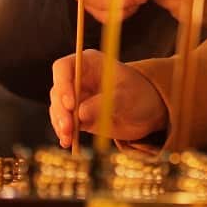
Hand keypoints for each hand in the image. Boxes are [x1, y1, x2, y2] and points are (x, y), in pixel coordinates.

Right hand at [49, 48, 168, 147]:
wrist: (148, 112)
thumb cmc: (140, 94)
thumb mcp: (127, 95)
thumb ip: (104, 102)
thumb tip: (80, 113)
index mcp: (90, 63)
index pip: (64, 68)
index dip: (63, 84)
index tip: (70, 104)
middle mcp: (79, 79)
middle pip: (58, 91)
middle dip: (61, 110)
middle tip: (68, 127)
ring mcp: (77, 98)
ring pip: (58, 109)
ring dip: (60, 124)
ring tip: (68, 138)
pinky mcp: (78, 116)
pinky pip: (64, 123)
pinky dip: (64, 133)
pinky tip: (67, 142)